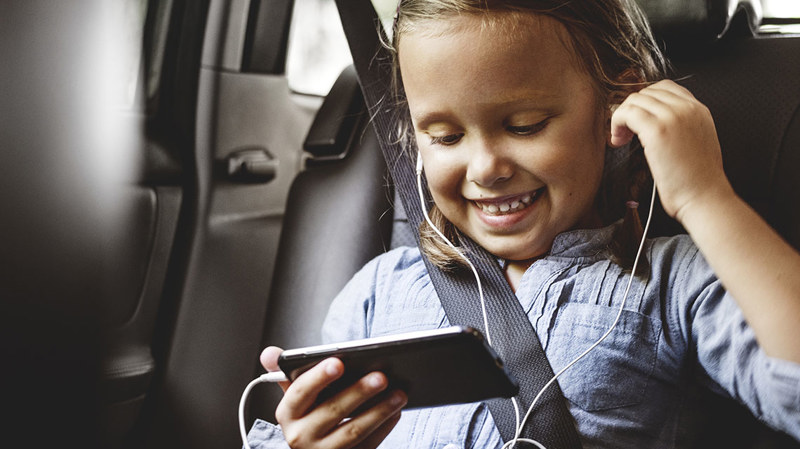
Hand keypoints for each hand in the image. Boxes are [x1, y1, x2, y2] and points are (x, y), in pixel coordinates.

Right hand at [260, 346, 406, 448]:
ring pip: (353, 432)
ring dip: (379, 411)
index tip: (339, 361)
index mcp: (287, 413)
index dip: (319, 376)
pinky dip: (383, 429)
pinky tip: (396, 413)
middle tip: (383, 375)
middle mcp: (299, 437)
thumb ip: (286, 372)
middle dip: (359, 392)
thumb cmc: (308, 417)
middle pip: (332, 411)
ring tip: (399, 394)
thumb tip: (269, 353)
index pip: (300, 392)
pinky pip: (367, 446)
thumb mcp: (294, 398)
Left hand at [609, 80, 733, 222]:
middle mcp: (688, 108)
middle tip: (625, 132)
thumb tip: (654, 122)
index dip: (645, 102)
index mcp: (699, 110)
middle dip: (632, 109)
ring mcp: (673, 117)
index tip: (637, 120)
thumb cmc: (698, 180)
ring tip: (621, 139)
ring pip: (635, 100)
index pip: (664, 88)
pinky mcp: (657, 130)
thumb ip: (682, 125)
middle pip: (646, 92)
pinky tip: (619, 141)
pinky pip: (627, 113)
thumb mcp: (697, 141)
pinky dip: (617, 124)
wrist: (705, 197)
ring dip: (622, 117)